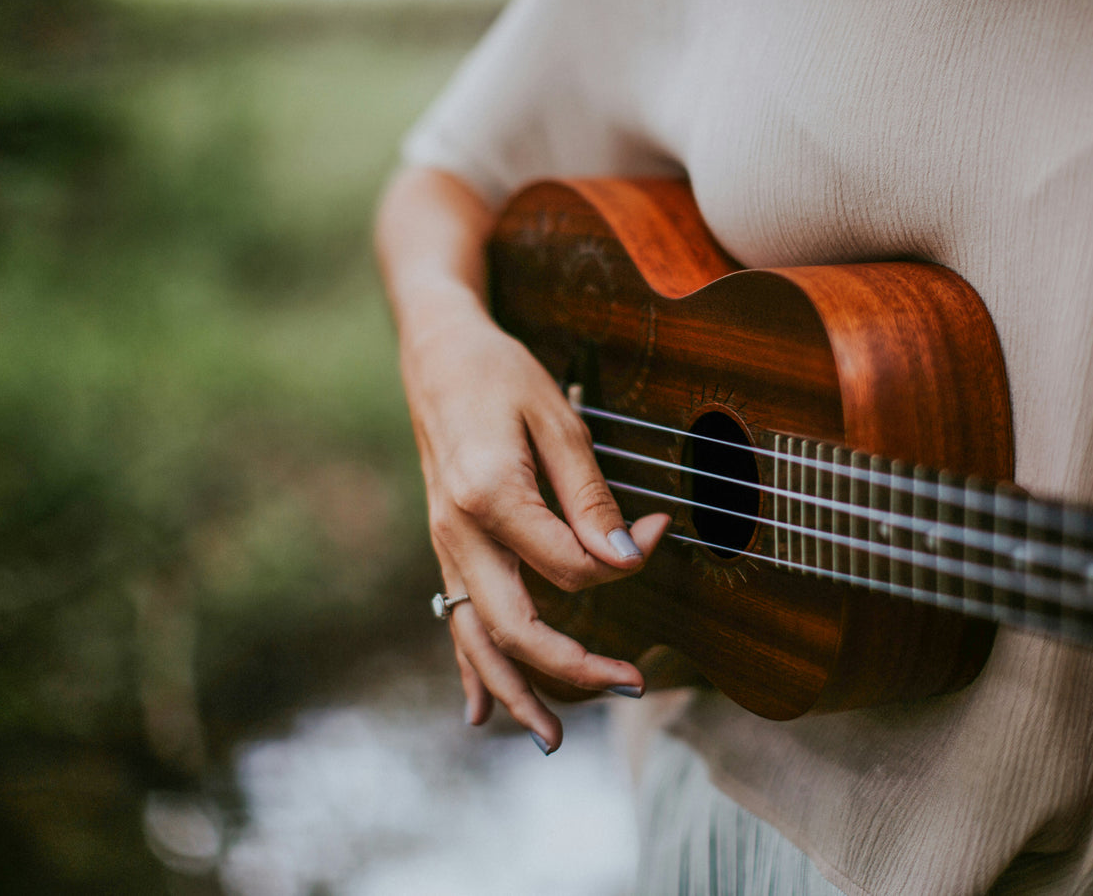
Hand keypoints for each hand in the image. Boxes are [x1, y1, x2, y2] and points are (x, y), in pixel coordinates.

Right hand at [408, 310, 669, 754]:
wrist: (437, 354)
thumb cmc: (502, 376)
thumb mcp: (559, 420)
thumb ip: (590, 495)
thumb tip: (624, 556)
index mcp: (491, 496)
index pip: (568, 563)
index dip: (622, 559)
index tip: (656, 531)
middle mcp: (460, 533)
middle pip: (516, 626)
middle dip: (574, 668)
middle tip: (633, 686)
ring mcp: (447, 546)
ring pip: (476, 639)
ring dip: (516, 692)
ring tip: (554, 739)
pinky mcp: (448, 548)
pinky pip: (454, 621)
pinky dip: (470, 670)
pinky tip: (482, 712)